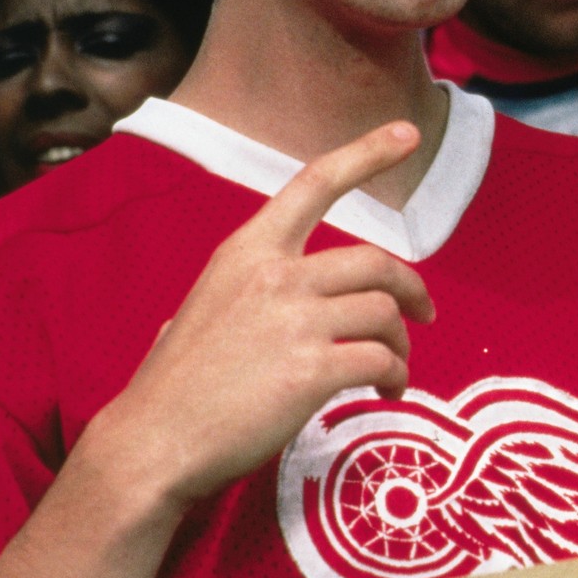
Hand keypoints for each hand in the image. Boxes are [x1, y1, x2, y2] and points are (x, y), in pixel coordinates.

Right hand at [92, 122, 434, 509]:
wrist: (153, 442)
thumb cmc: (176, 385)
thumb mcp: (202, 309)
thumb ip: (249, 293)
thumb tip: (276, 309)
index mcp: (246, 253)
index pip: (313, 185)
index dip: (365, 155)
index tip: (406, 134)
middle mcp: (275, 275)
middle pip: (375, 261)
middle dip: (411, 288)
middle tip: (424, 315)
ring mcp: (296, 320)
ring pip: (385, 313)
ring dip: (400, 343)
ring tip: (392, 371)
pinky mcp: (313, 368)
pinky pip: (381, 360)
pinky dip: (395, 376)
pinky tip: (385, 392)